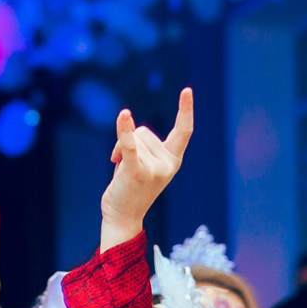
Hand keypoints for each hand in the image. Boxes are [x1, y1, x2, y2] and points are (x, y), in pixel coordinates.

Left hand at [100, 88, 194, 241]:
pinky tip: (124, 116)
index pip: (183, 131)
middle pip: (145, 132)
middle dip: (130, 142)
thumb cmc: (131, 188)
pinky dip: (125, 131)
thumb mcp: (144, 163)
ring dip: (120, 149)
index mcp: (173, 160)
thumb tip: (126, 122)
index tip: (187, 90)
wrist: (122, 217)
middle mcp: (167, 164)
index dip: (185, 110)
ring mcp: (154, 169)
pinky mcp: (136, 172)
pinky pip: (130, 145)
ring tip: (120, 170)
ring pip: (133, 138)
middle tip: (125, 166)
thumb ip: (143, 144)